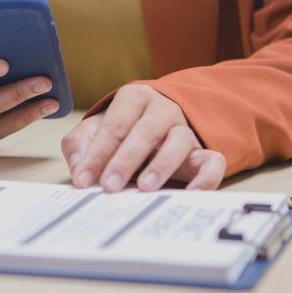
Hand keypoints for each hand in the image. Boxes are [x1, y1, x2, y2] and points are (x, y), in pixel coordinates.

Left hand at [61, 84, 225, 191]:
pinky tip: (191, 194)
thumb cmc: (121, 131)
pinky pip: (213, 161)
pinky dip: (206, 178)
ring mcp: (185, 129)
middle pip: (145, 132)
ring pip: (179, 142)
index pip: (114, 125)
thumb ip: (79, 145)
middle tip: (110, 185)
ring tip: (145, 187)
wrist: (156, 129)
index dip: (97, 153)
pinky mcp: (203, 152)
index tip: (83, 179)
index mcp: (133, 99)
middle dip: (125, 160)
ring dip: (162, 166)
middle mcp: (162, 110)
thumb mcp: (94, 132)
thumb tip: (78, 167)